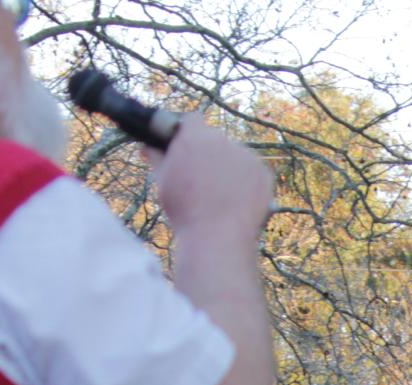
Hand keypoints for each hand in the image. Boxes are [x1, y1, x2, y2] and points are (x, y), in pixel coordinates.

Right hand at [152, 118, 272, 244]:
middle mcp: (222, 140)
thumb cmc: (185, 210)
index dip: (187, 132)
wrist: (217, 237)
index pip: (191, 120)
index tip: (184, 146)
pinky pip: (253, 171)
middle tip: (202, 177)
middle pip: (214, 138)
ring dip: (229, 166)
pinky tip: (237, 200)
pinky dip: (247, 181)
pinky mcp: (263, 172)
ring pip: (235, 155)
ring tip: (220, 194)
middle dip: (208, 152)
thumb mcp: (164, 181)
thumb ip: (157, 158)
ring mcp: (246, 155)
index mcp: (194, 137)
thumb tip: (147, 146)